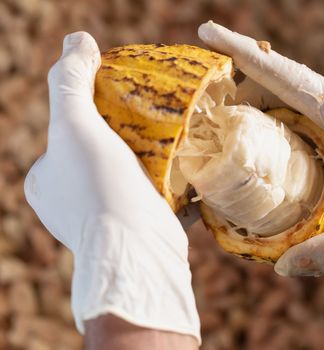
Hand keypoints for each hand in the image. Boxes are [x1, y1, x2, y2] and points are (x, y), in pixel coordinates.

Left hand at [24, 32, 199, 344]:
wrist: (139, 252)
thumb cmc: (99, 189)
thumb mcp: (74, 127)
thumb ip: (69, 82)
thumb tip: (78, 39)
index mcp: (48, 181)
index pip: (69, 132)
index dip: (95, 108)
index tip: (123, 92)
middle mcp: (74, 202)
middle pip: (105, 152)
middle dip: (130, 131)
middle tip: (156, 109)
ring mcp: (111, 217)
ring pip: (135, 173)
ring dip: (156, 154)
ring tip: (178, 129)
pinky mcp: (144, 227)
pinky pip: (160, 194)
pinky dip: (175, 179)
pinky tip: (192, 161)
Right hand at [198, 22, 323, 276]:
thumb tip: (283, 266)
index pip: (282, 74)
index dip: (240, 54)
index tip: (207, 32)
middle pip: (278, 80)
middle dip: (237, 83)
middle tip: (201, 102)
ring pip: (289, 93)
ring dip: (256, 99)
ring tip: (223, 120)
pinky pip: (303, 108)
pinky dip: (276, 114)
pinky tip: (263, 138)